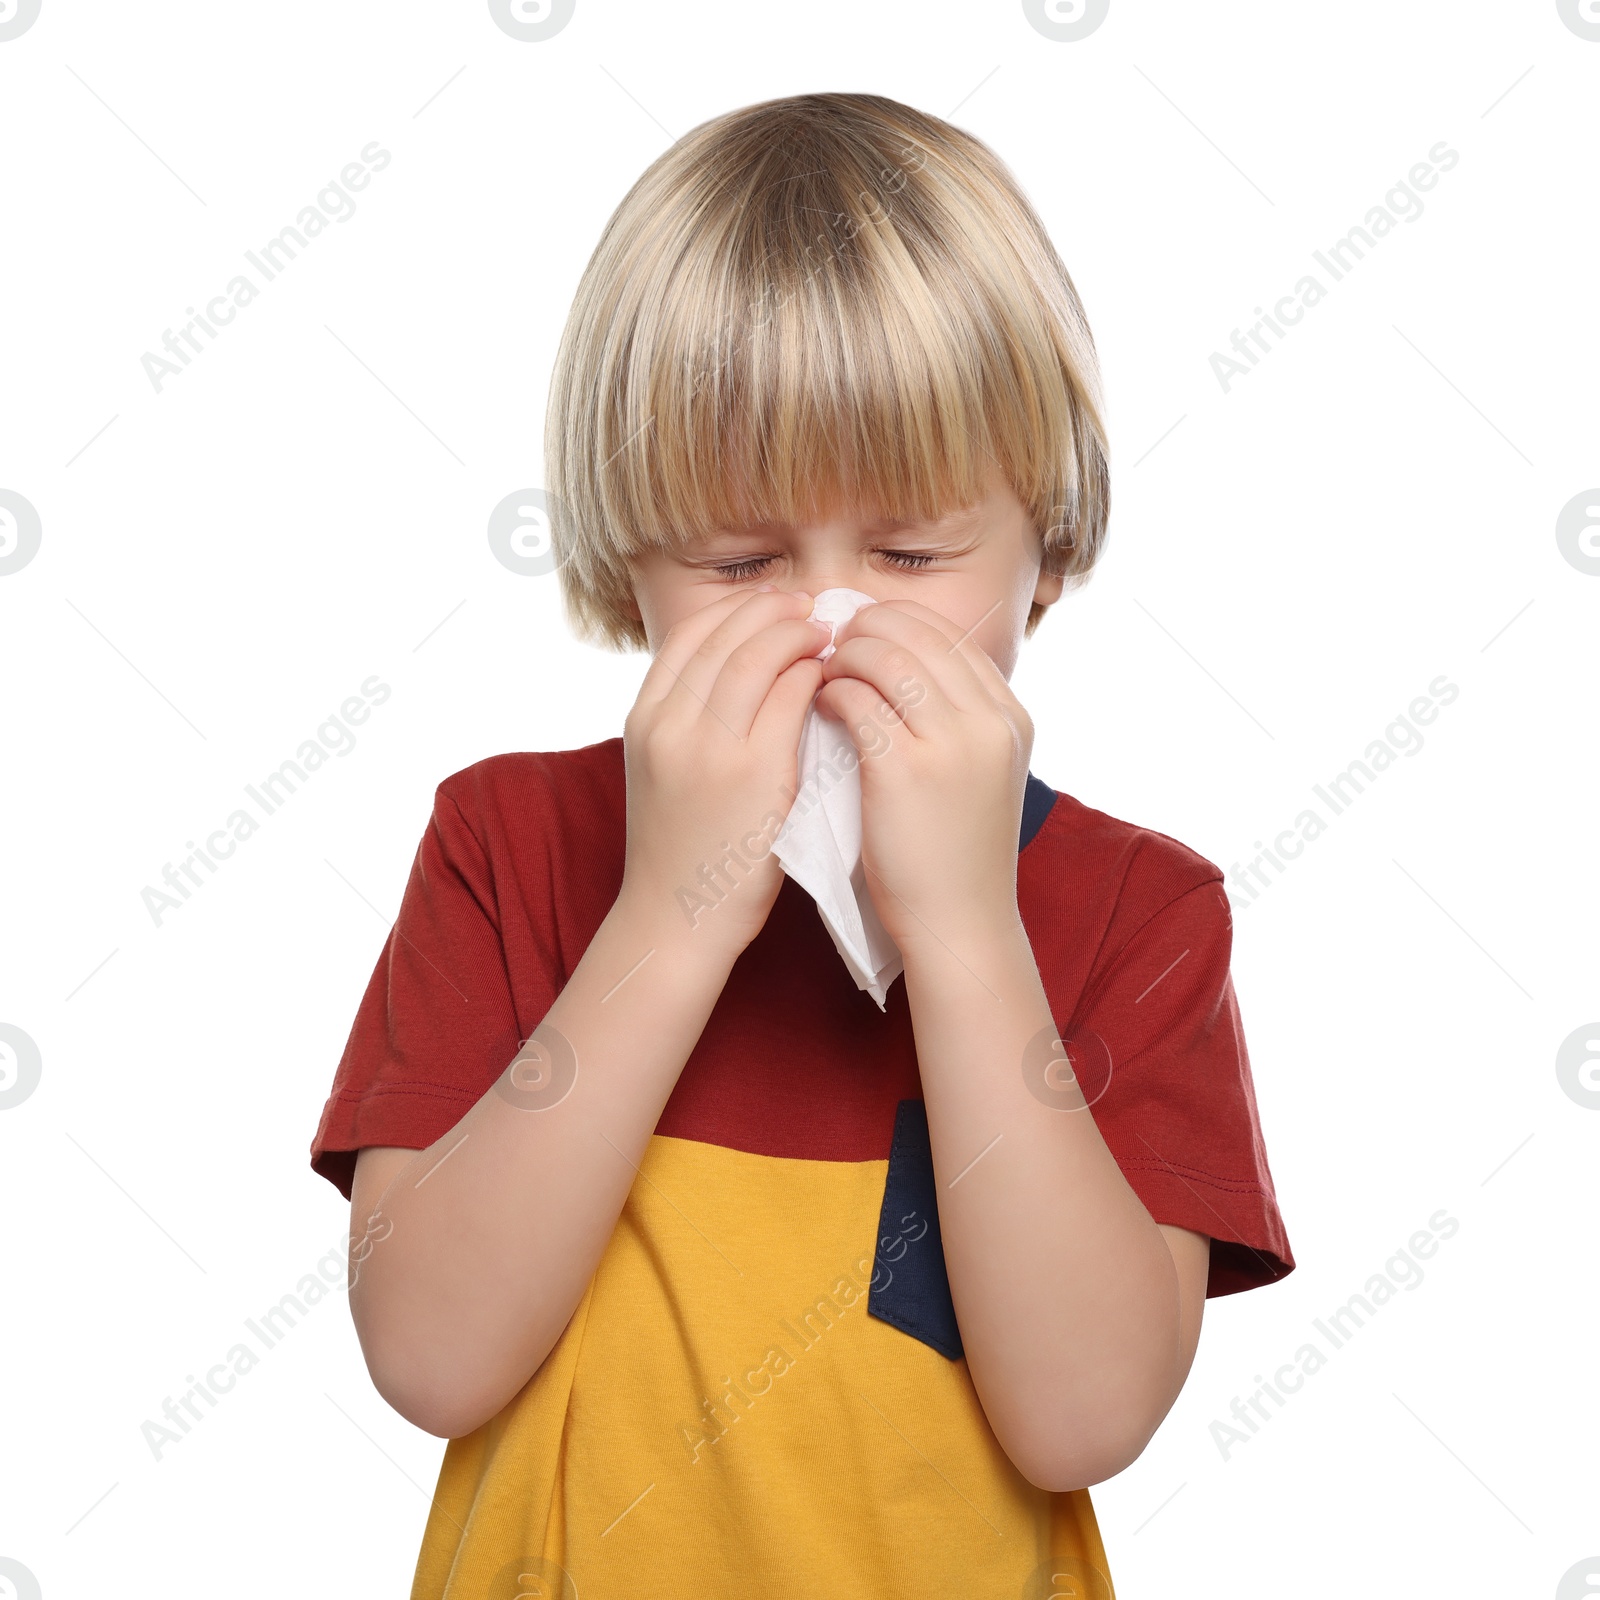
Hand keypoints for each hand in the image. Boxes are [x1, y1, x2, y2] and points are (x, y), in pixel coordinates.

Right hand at [618, 587, 831, 954]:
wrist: (676, 918)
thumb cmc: (680, 848)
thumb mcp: (661, 769)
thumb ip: (686, 718)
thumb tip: (733, 668)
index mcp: (644, 718)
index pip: (689, 633)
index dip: (736, 609)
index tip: (769, 604)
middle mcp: (670, 723)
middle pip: (726, 635)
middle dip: (774, 612)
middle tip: (809, 609)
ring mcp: (710, 747)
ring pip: (759, 656)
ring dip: (799, 635)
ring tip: (826, 636)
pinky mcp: (754, 773)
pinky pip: (790, 698)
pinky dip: (813, 676)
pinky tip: (829, 678)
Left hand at [814, 599, 1031, 951]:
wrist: (959, 923)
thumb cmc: (956, 853)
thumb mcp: (981, 773)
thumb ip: (959, 720)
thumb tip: (904, 664)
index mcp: (1010, 715)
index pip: (949, 633)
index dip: (897, 620)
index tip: (863, 631)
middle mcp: (990, 720)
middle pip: (917, 633)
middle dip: (865, 628)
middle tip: (830, 644)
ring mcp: (952, 743)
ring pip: (885, 656)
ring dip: (844, 656)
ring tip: (822, 673)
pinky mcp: (906, 770)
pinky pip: (858, 700)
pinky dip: (831, 692)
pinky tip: (820, 705)